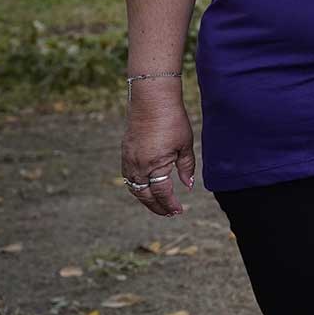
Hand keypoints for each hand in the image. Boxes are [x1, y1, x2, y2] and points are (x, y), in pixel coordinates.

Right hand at [121, 88, 195, 216]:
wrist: (152, 101)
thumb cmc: (172, 120)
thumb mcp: (185, 144)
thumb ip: (186, 167)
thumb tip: (188, 186)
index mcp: (154, 165)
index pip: (161, 193)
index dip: (170, 204)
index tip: (179, 211)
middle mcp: (138, 166)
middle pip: (145, 196)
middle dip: (157, 207)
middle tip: (169, 213)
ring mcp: (128, 160)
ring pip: (134, 188)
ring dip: (145, 199)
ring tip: (158, 205)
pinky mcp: (125, 153)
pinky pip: (128, 177)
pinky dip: (137, 186)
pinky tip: (146, 187)